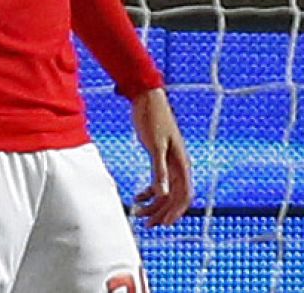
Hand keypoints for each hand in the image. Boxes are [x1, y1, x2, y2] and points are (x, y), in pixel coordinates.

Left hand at [131, 87, 191, 226]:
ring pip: (165, 191)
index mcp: (182, 164)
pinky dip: (149, 191)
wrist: (147, 98)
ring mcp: (170, 162)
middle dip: (161, 212)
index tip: (163, 224)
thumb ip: (159, 170)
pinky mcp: (159, 157)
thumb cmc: (153, 118)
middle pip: (174, 197)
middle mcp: (179, 166)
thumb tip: (163, 194)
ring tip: (137, 214)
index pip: (184, 195)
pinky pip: (158, 181)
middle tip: (146, 224)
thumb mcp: (154, 146)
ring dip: (153, 204)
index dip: (175, 212)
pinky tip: (137, 197)